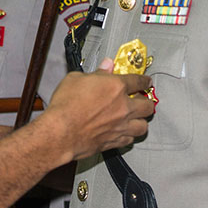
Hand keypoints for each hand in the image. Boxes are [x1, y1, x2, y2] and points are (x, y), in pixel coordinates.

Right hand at [39, 58, 153, 161]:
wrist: (59, 133)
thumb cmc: (65, 106)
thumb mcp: (76, 79)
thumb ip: (96, 73)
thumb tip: (106, 66)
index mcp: (116, 87)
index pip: (137, 81)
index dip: (144, 81)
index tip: (146, 82)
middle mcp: (123, 107)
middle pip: (147, 105)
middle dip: (147, 101)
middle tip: (143, 100)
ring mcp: (120, 126)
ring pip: (143, 126)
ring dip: (141, 121)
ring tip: (137, 118)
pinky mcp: (114, 142)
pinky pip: (130, 140)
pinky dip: (129, 136)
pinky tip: (124, 133)